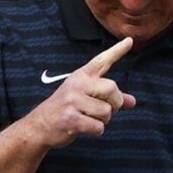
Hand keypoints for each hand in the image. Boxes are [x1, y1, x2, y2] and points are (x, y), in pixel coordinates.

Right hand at [18, 37, 135, 149]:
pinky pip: (97, 126)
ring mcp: (72, 101)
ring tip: (90, 118)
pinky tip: (84, 128)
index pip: (102, 61)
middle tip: (107, 109)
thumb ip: (109, 98)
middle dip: (115, 103)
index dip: (117, 51)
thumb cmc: (65, 109)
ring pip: (106, 111)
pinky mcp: (70, 118)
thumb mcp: (85, 97)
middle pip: (111, 89)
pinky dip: (96, 130)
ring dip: (104, 120)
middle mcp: (77, 84)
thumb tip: (132, 102)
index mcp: (81, 76)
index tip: (129, 41)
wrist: (39, 125)